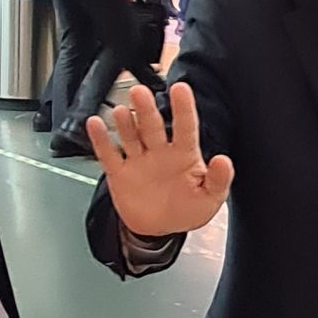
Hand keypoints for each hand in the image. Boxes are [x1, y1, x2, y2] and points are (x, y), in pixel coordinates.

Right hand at [89, 81, 233, 236]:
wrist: (160, 228)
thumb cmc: (187, 208)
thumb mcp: (210, 198)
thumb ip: (218, 180)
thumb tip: (223, 161)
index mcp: (184, 154)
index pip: (185, 127)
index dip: (183, 108)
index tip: (180, 88)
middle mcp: (159, 152)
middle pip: (151, 126)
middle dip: (146, 109)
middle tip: (140, 92)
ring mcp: (138, 161)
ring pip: (130, 136)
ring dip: (125, 123)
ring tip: (120, 111)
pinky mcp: (119, 174)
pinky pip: (108, 155)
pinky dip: (100, 140)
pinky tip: (94, 124)